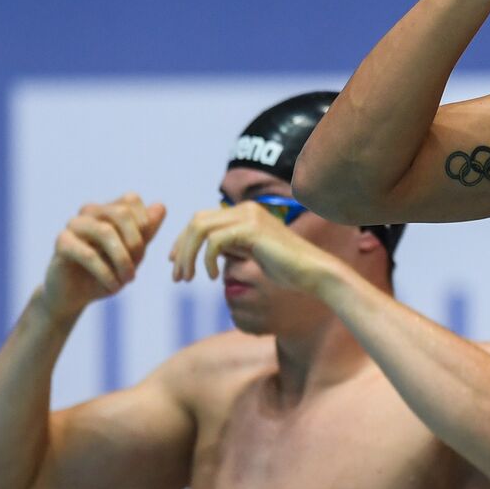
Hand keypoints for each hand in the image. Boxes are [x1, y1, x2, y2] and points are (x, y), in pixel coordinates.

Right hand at [42, 194, 165, 319]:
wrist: (76, 294)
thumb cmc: (108, 271)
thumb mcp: (133, 254)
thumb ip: (146, 231)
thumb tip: (161, 206)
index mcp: (107, 210)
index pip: (131, 199)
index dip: (144, 221)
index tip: (144, 247)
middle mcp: (89, 212)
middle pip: (121, 212)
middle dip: (135, 242)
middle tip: (137, 265)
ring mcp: (73, 225)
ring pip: (105, 232)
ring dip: (123, 260)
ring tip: (128, 279)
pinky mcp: (62, 244)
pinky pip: (88, 254)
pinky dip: (106, 273)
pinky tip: (113, 286)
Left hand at [168, 202, 340, 292]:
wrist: (314, 273)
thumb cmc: (287, 270)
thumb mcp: (251, 254)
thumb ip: (231, 247)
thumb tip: (206, 250)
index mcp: (244, 212)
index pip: (201, 220)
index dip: (182, 242)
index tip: (175, 265)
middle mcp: (245, 209)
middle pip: (196, 222)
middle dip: (181, 249)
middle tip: (177, 277)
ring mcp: (249, 216)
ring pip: (200, 229)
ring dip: (188, 255)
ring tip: (188, 279)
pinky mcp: (252, 230)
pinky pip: (215, 242)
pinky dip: (208, 261)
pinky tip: (214, 278)